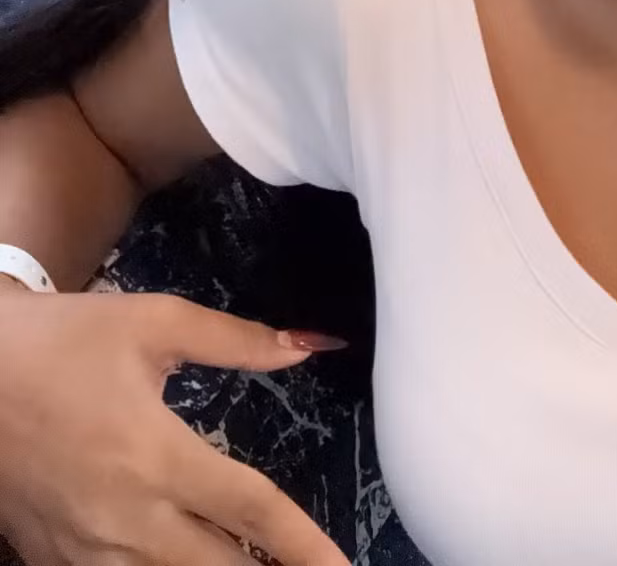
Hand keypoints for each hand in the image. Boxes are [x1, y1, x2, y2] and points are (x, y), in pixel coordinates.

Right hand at [0, 288, 349, 563]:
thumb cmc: (65, 341)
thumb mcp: (154, 323)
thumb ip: (238, 341)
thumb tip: (312, 344)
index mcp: (158, 457)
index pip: (253, 512)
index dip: (306, 546)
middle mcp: (127, 520)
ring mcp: (88, 554)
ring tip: (261, 564)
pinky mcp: (57, 564)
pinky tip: (193, 561)